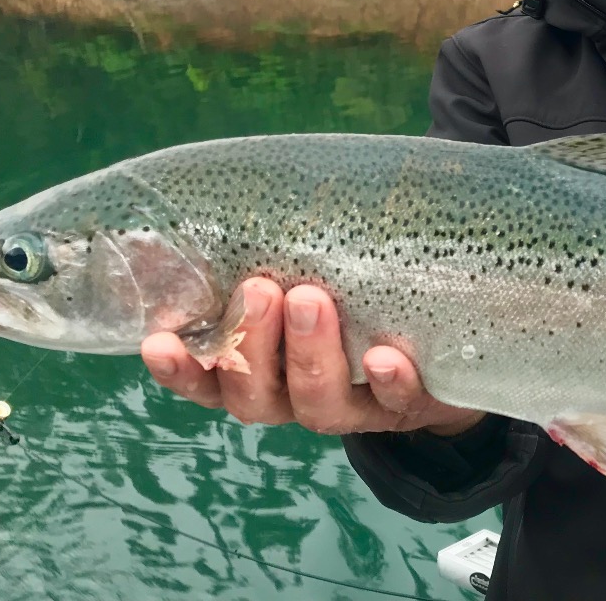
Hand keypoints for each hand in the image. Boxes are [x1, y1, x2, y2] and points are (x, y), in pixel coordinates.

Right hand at [141, 278, 482, 436]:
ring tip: (311, 299)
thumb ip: (267, 253)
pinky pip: (396, 402)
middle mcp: (298, 396)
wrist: (446, 344)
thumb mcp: (310, 273)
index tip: (159, 341)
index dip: (181, 369)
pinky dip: (389, 383)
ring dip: (310, 353)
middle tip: (258, 289)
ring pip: (319, 402)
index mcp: (263, 371)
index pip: (209, 380)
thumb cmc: (354, 295)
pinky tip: (384, 359)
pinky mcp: (408, 402)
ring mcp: (354, 404)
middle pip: (257, 395)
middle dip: (252, 345)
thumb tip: (210, 201)